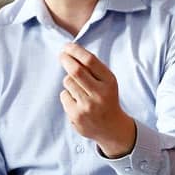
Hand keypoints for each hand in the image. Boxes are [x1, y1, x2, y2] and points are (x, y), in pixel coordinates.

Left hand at [59, 43, 135, 157]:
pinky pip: (64, 95)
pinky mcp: (77, 115)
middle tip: (62, 55)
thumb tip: (70, 52)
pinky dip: (67, 95)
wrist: (112, 128)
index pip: (90, 61)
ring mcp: (88, 106)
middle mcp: (100, 94)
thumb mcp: (107, 82)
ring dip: (69, 80)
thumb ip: (93, 69)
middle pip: (76, 70)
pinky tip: (77, 103)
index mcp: (110, 82)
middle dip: (66, 59)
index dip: (76, 51)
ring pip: (68, 82)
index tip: (67, 47)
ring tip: (78, 88)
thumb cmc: (106, 98)